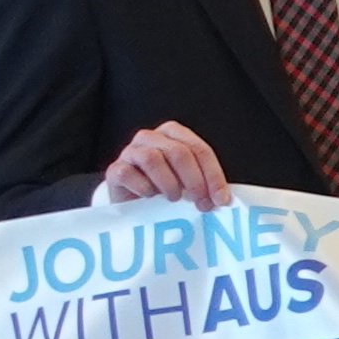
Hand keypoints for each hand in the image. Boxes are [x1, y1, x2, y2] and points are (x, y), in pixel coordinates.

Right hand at [98, 121, 226, 206]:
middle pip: (178, 152)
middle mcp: (151, 137)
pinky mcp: (115, 169)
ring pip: (153, 159)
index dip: (213, 176)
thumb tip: (223, 199)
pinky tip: (150, 197)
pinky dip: (143, 187)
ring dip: (169, 183)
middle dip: (195, 181)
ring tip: (174, 198)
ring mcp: (130, 151)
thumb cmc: (164, 189)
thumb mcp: (188, 183)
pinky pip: (128, 173)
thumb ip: (205, 184)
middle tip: (201, 203)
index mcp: (173, 134)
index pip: (199, 150)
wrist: (131, 203)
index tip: (221, 200)